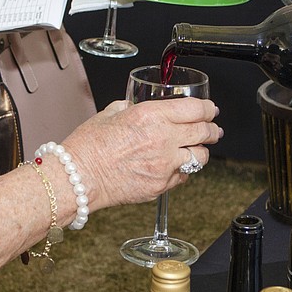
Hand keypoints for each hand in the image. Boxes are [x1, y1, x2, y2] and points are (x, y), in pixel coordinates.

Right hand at [63, 98, 222, 210]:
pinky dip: (183, 170)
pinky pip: (183, 176)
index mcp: (151, 115)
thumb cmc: (88, 147)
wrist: (78, 178)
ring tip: (197, 149)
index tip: (211, 110)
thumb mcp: (110, 113)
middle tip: (213, 129)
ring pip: (200, 157)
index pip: (196, 109)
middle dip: (212, 129)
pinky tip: (175, 166)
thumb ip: (131, 107)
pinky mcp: (160, 185)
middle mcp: (162, 139)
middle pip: (204, 132)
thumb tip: (138, 106)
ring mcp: (164, 164)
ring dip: (201, 151)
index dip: (208, 108)